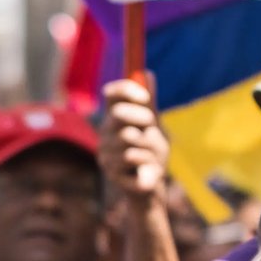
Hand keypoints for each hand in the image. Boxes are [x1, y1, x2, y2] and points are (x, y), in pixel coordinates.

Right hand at [101, 78, 169, 206]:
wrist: (151, 187)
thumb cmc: (151, 155)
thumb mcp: (154, 127)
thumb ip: (150, 104)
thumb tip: (147, 74)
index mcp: (114, 119)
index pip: (113, 94)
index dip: (126, 90)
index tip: (145, 97)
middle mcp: (106, 134)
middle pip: (119, 114)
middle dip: (140, 116)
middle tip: (152, 125)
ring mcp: (106, 154)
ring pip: (129, 138)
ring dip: (149, 146)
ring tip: (153, 156)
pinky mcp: (111, 173)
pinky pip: (133, 159)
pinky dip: (148, 162)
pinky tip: (148, 170)